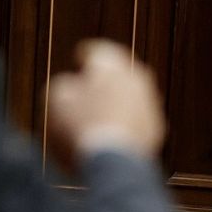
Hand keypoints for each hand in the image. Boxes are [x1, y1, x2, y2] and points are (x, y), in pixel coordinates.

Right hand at [48, 40, 165, 158]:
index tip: (78, 58)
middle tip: (83, 90)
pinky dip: (121, 124)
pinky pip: (133, 121)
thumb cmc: (81, 124)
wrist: (111, 162)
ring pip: (127, 99)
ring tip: (91, 119)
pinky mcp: (155, 132)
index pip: (98, 50)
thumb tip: (71, 87)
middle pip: (117, 75)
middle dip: (101, 82)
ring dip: (112, 104)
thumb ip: (64, 84)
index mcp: (114, 64)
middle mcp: (138, 81)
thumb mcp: (56, 97)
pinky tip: (103, 136)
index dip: (84, 55)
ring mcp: (150, 107)